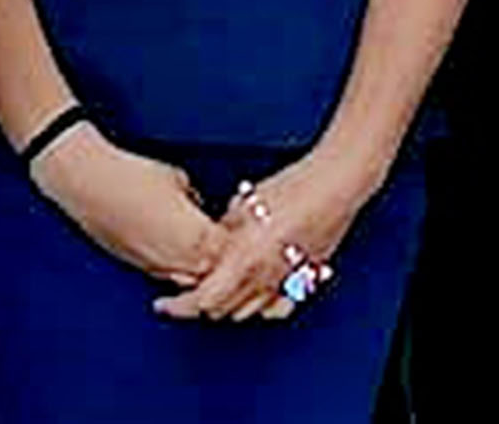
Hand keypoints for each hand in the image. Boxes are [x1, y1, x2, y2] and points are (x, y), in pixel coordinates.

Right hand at [31, 130, 226, 286]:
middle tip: (231, 248)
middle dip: (226, 264)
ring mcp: (157, 266)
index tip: (246, 233)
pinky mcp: (138, 267)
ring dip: (202, 271)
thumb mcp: (179, 180)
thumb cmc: (133, 176)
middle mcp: (179, 259)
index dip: (242, 245)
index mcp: (197, 235)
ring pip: (192, 282)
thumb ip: (195, 201)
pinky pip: (168, 276)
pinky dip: (178, 269)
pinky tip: (179, 252)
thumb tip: (201, 208)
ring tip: (207, 252)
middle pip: (216, 275)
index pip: (233, 254)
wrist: (89, 183)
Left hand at [157, 152, 374, 321]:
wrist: (335, 186)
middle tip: (187, 288)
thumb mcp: (244, 204)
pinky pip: (276, 309)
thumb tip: (209, 243)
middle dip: (199, 303)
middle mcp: (263, 278)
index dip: (177, 306)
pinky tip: (253, 293)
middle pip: (219, 310)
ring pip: (244, 312)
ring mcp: (285, 283)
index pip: (201, 300)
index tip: (163, 304)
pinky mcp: (304, 281)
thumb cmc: (294, 188)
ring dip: (226, 304)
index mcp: (244, 259)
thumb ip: (222, 232)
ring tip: (217, 285)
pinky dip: (259, 306)